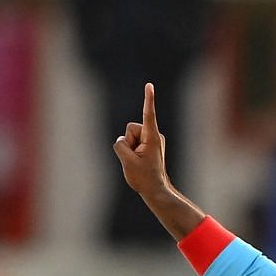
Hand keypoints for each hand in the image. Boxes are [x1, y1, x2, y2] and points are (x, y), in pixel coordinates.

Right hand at [112, 82, 171, 199]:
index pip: (148, 114)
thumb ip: (120, 145)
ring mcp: (151, 140)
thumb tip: (122, 141)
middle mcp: (153, 135)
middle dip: (128, 142)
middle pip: (130, 129)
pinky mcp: (147, 144)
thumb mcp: (127, 161)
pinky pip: (131, 143)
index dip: (148, 99)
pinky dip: (131, 152)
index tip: (149, 85)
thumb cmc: (143, 177)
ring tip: (139, 162)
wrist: (155, 190)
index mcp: (152, 137)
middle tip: (137, 159)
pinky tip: (139, 162)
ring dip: (130, 149)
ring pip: (129, 137)